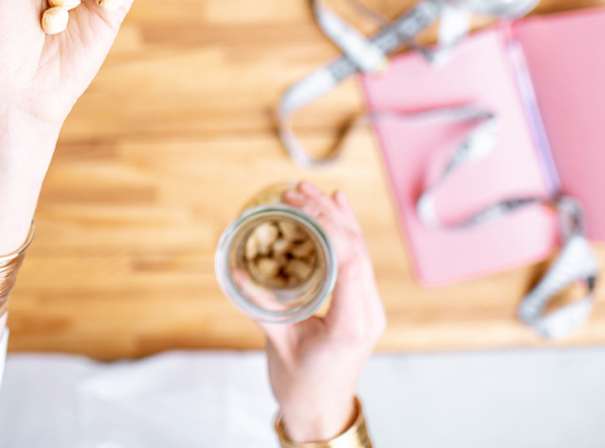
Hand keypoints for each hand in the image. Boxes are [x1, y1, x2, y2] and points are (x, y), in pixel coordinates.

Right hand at [261, 183, 385, 442]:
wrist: (322, 414)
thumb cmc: (301, 387)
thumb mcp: (279, 345)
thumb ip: (262, 306)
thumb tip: (237, 269)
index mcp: (352, 322)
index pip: (350, 261)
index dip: (326, 226)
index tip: (297, 206)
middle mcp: (368, 310)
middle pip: (355, 248)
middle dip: (326, 213)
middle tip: (295, 191)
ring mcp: (368, 306)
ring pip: (359, 249)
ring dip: (335, 216)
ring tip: (309, 189)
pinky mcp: (361, 303)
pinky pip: (356, 259)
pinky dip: (345, 230)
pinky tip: (338, 204)